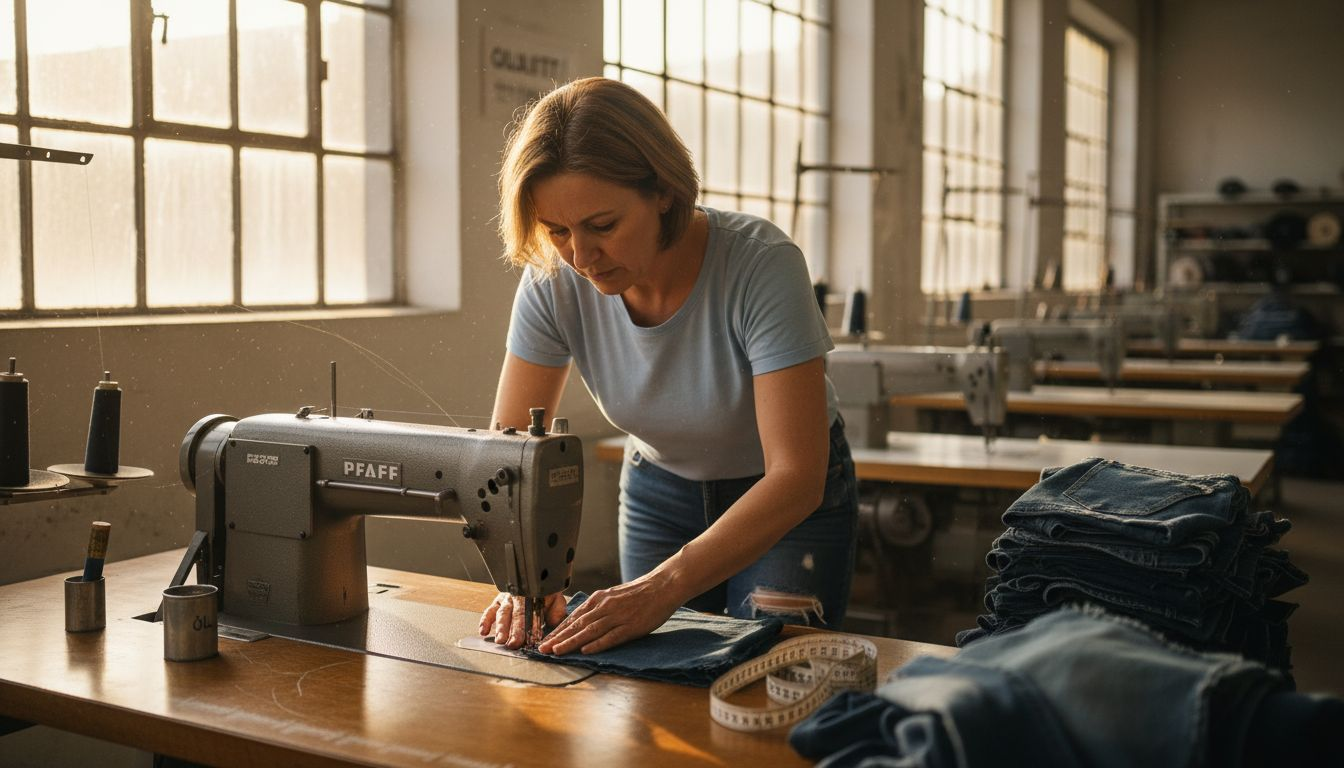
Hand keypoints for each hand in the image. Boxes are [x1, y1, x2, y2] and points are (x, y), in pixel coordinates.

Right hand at [478, 592, 567, 648]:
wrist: (538, 582)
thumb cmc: (547, 595)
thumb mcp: (557, 601)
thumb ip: (557, 611)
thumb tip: (555, 622)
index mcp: (533, 596)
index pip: (532, 613)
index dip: (531, 626)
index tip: (531, 639)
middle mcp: (518, 597)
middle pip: (516, 615)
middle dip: (514, 631)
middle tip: (513, 644)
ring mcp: (507, 599)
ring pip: (502, 613)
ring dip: (500, 628)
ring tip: (500, 640)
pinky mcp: (497, 602)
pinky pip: (489, 611)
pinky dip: (485, 621)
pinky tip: (483, 631)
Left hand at [536, 573, 681, 655]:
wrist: (663, 585)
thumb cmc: (639, 592)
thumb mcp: (614, 595)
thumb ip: (599, 607)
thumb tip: (582, 619)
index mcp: (599, 599)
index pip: (574, 617)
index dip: (558, 630)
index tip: (545, 640)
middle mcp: (604, 606)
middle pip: (577, 625)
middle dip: (557, 638)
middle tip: (541, 649)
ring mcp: (617, 616)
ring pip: (589, 631)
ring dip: (571, 642)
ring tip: (556, 651)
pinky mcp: (631, 626)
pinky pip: (611, 636)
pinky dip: (597, 643)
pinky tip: (586, 650)